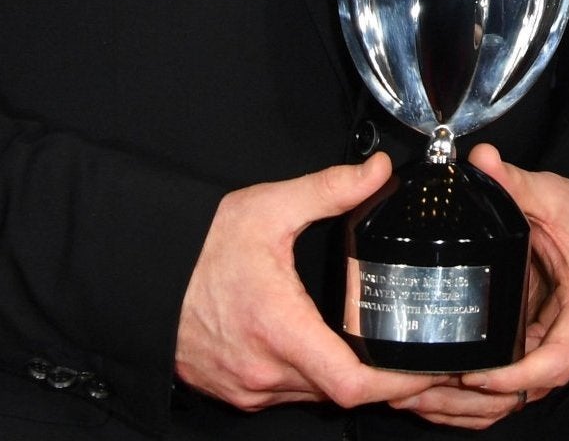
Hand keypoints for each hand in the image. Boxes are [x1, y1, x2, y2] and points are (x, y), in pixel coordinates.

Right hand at [176, 153, 449, 409]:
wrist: (139, 272)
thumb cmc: (197, 248)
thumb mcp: (269, 208)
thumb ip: (330, 189)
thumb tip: (377, 172)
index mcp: (279, 330)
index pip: (351, 383)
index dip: (398, 384)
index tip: (429, 370)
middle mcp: (263, 371)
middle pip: (340, 393)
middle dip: (384, 382)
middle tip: (420, 360)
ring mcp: (246, 387)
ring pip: (314, 396)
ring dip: (347, 380)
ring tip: (384, 357)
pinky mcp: (234, 390)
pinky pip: (287, 394)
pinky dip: (314, 379)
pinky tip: (331, 353)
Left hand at [392, 147, 568, 428]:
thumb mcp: (550, 194)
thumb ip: (515, 181)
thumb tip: (483, 160)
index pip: (559, 358)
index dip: (520, 376)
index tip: (481, 377)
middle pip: (533, 386)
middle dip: (483, 396)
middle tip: (434, 387)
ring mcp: (552, 340)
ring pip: (518, 392)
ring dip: (473, 402)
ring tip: (423, 395)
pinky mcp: (533, 342)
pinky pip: (510, 380)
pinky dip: (477, 393)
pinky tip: (440, 388)